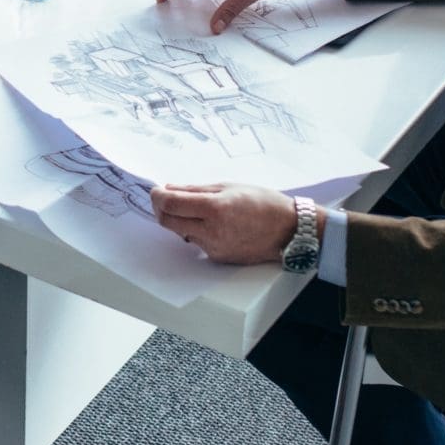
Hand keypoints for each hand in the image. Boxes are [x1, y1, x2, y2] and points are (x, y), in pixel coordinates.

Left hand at [150, 183, 298, 265]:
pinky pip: (197, 242)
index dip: (157, 196)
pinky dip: (196, 231)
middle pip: (167, 222)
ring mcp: (214, 247)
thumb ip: (195, 190)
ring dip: (180, 220)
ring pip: (181, 233)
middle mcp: (212, 231)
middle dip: (161, 209)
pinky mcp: (218, 257)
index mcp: (215, 208)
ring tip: (197, 209)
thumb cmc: (263, 203)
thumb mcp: (228, 187)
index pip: (171, 204)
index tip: (156, 191)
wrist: (288, 229)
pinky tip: (214, 223)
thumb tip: (169, 189)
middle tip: (165, 199)